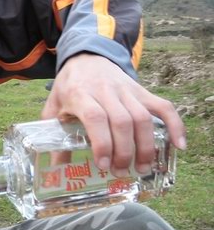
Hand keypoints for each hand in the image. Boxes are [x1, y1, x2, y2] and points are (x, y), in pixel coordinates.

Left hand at [42, 53, 185, 176]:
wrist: (86, 58)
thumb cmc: (69, 87)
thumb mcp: (53, 107)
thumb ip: (52, 134)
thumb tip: (54, 168)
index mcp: (80, 94)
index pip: (95, 117)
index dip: (102, 142)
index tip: (103, 164)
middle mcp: (105, 91)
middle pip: (122, 121)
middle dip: (124, 151)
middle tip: (121, 171)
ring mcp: (126, 90)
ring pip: (142, 117)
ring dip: (145, 146)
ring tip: (142, 168)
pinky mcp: (142, 91)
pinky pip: (164, 107)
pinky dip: (175, 125)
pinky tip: (178, 145)